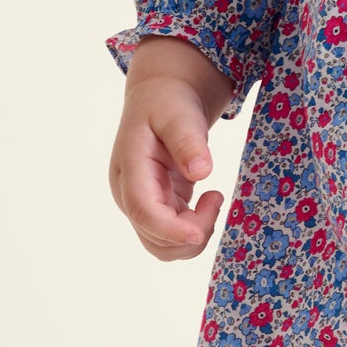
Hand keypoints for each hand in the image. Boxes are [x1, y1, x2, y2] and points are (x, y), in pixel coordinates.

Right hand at [108, 38, 235, 259]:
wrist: (160, 99)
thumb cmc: (167, 103)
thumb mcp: (178, 114)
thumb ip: (188, 141)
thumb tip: (200, 172)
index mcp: (130, 169)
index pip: (143, 211)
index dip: (170, 230)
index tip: (199, 232)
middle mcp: (130, 194)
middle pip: (155, 239)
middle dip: (192, 233)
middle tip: (216, 197)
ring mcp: (142, 205)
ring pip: (164, 247)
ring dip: (195, 236)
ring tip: (213, 199)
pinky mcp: (158, 208)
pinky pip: (175, 237)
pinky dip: (197, 228)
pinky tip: (208, 200)